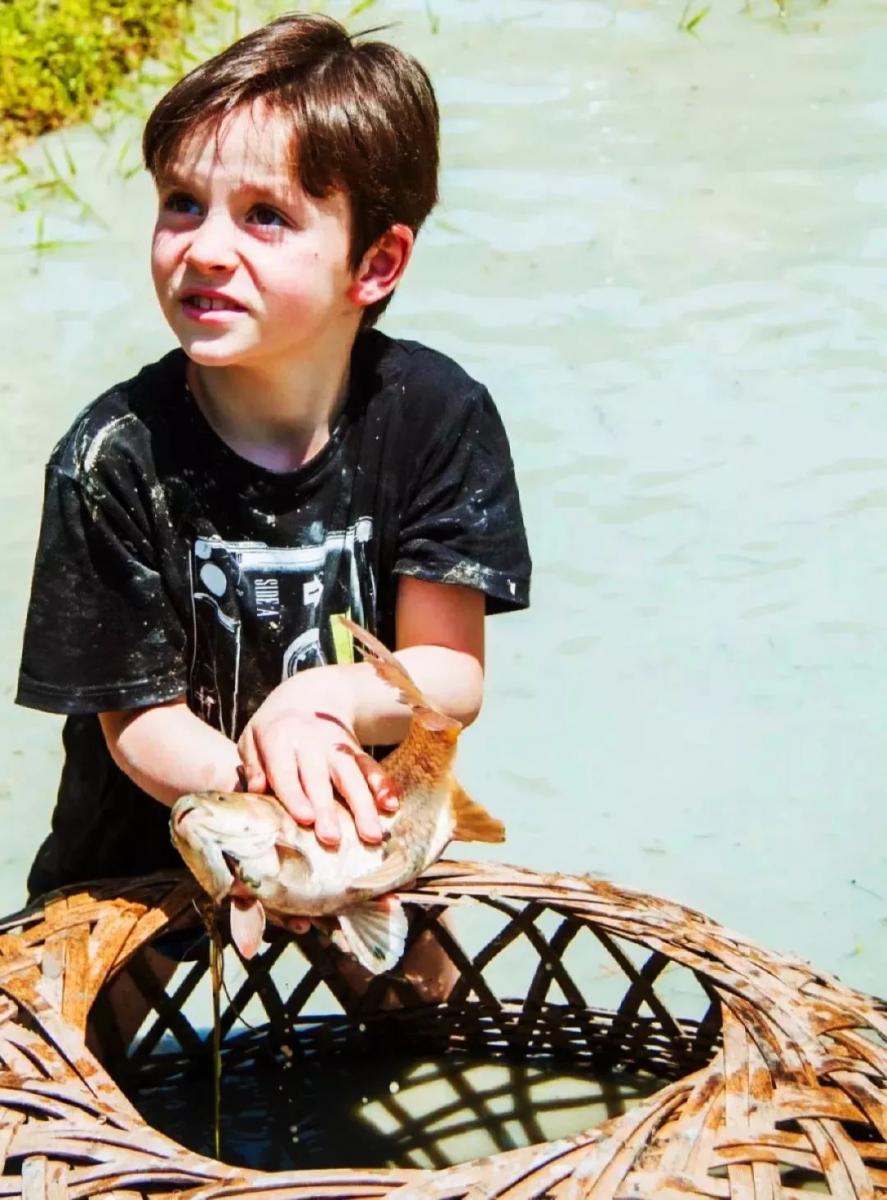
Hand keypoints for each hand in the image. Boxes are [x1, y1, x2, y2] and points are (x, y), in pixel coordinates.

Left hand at [237, 668, 398, 847]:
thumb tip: (256, 791)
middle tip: (331, 838)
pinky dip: (382, 785)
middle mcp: (310, 742)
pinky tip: (390, 805)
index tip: (306, 819)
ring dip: (362, 805)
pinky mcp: (356, 750)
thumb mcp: (252, 739)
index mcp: (279, 738)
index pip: (286, 770)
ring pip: (350, 775)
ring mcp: (336, 745)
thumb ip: (252, 765)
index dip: (295, 795)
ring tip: (371, 835)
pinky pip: (370, 767)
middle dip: (327, 809)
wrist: (311, 693)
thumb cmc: (275, 728)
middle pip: (320, 778)